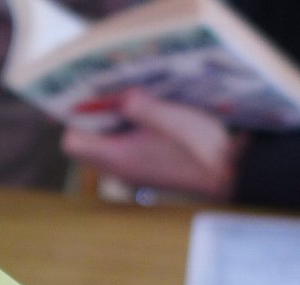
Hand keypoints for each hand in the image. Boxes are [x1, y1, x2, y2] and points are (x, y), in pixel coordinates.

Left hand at [62, 90, 245, 199]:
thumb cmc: (199, 147)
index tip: (90, 101)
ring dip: (110, 128)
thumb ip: (136, 104)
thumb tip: (117, 95)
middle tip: (110, 100)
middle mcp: (118, 171)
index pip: (72, 142)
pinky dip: (124, 138)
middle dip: (92, 122)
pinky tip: (147, 122)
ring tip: (133, 107)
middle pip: (84, 146)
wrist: (228, 173)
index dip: (75, 120)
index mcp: (117, 157)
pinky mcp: (144, 174)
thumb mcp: (167, 115)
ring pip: (102, 150)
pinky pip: (120, 155)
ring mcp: (131, 175)